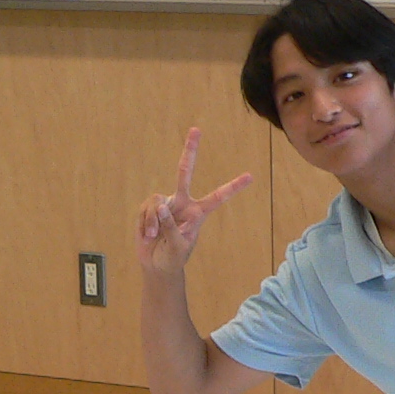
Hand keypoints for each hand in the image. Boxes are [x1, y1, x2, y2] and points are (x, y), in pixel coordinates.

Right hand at [135, 127, 252, 276]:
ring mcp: (166, 204)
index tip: (250, 176)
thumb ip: (171, 226)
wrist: (156, 264)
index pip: (218, 197)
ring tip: (153, 237)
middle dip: (190, 150)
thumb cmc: (173, 257)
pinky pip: (145, 209)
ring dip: (153, 222)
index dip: (233, 187)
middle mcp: (183, 203)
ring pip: (158, 202)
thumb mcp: (177, 246)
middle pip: (185, 172)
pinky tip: (147, 235)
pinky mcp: (149, 207)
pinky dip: (144, 224)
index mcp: (198, 213)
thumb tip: (162, 207)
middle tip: (196, 129)